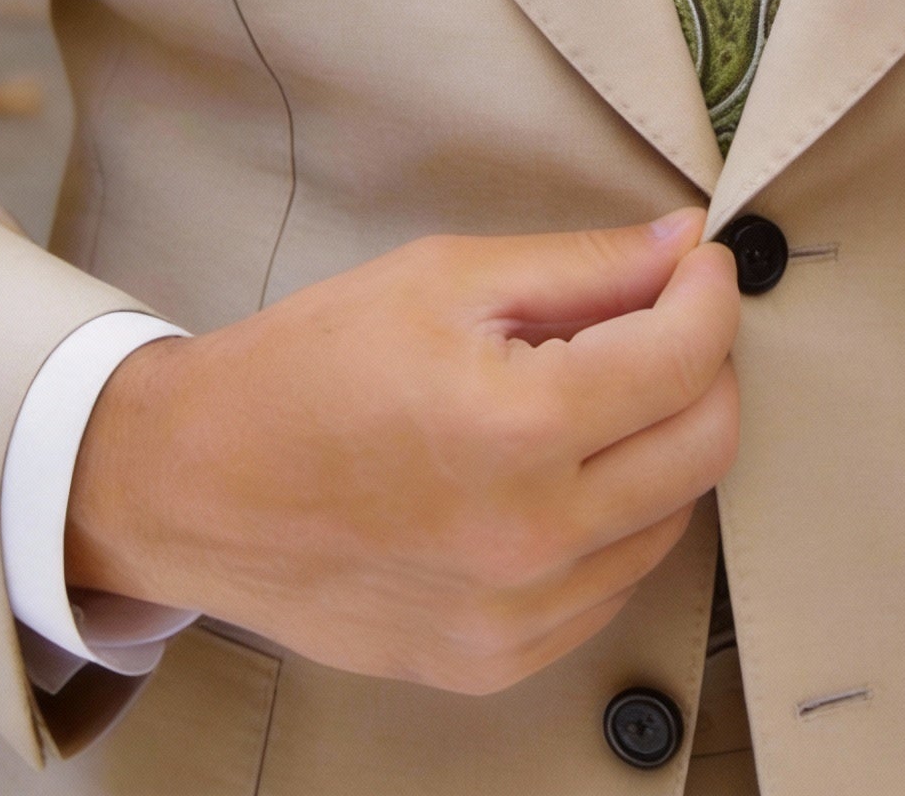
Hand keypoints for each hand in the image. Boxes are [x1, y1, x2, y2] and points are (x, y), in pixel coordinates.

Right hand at [65, 211, 739, 693]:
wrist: (195, 486)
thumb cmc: (307, 368)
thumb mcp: (444, 278)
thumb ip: (582, 266)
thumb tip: (683, 245)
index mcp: (516, 428)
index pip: (687, 357)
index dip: (709, 293)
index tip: (699, 266)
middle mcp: (529, 538)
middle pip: (706, 445)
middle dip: (706, 364)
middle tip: (663, 320)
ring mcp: (517, 616)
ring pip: (672, 518)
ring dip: (662, 444)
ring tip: (595, 395)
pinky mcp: (497, 660)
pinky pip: (612, 582)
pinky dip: (614, 519)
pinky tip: (558, 471)